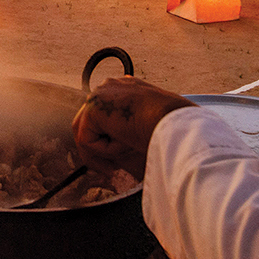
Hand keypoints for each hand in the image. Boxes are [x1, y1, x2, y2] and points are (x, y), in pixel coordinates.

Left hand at [73, 76, 194, 180]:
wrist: (173, 121)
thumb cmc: (168, 128)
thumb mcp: (145, 129)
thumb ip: (126, 134)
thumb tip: (109, 157)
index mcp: (125, 90)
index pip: (105, 115)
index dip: (106, 141)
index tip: (115, 161)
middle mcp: (110, 88)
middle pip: (89, 123)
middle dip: (96, 150)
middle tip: (110, 170)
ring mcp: (100, 95)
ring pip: (86, 133)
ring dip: (101, 154)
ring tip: (118, 165)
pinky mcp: (93, 107)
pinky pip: (87, 139)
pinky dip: (104, 151)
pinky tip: (125, 146)